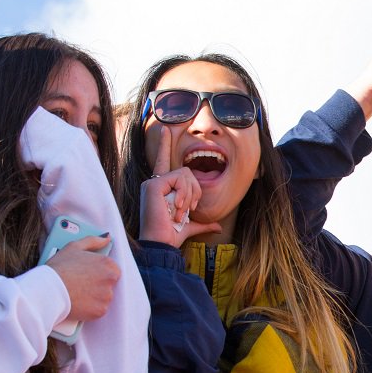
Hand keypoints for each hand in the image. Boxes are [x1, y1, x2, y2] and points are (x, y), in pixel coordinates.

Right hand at [46, 235, 119, 321]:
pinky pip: (98, 309)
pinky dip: (90, 308)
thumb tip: (106, 238)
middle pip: (109, 284)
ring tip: (77, 293)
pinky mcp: (101, 310)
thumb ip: (93, 241)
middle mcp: (111, 280)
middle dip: (97, 284)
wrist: (47, 290)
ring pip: (104, 297)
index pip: (111, 270)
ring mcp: (107, 296)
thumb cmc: (59, 267)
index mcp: (109, 264)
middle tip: (81, 284)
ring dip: (94, 296)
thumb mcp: (74, 247)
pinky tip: (78, 302)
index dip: (98, 272)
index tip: (87, 274)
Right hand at [139, 126, 219, 245]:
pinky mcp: (154, 185)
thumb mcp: (191, 226)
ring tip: (181, 211)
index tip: (166, 129)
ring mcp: (153, 183)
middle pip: (187, 172)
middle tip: (188, 209)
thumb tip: (217, 227)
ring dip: (190, 195)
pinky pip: (179, 179)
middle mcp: (156, 182)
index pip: (164, 162)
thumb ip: (203, 223)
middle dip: (195, 191)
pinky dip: (184, 194)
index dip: (165, 144)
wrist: (162, 243)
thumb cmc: (172, 235)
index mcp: (163, 187)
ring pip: (186, 175)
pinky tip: (177, 207)